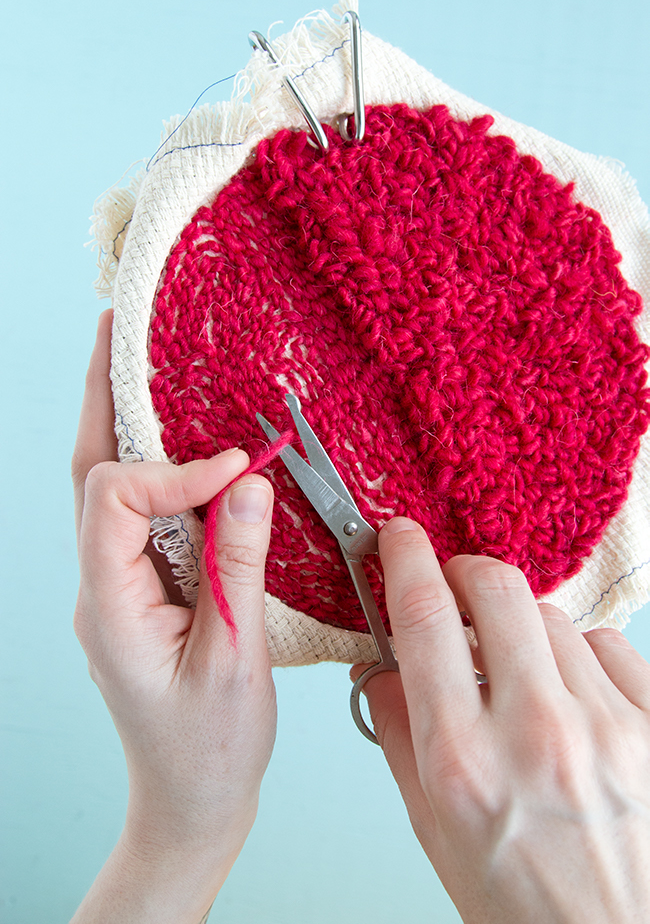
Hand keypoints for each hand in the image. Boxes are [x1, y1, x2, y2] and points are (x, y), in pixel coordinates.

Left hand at [71, 311, 276, 923]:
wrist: (189, 802)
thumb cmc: (210, 749)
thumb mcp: (236, 658)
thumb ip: (237, 564)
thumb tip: (247, 480)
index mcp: (112, 604)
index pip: (118, 500)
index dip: (176, 470)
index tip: (240, 468)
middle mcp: (101, 585)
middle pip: (89, 472)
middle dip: (105, 398)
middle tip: (121, 330)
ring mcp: (116, 586)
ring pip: (106, 488)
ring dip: (123, 423)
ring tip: (141, 361)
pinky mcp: (141, 589)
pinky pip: (137, 514)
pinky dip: (155, 467)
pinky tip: (182, 442)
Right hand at [356, 517, 649, 923]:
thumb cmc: (527, 907)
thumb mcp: (435, 834)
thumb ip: (398, 740)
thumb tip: (381, 670)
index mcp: (464, 762)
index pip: (425, 620)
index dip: (406, 559)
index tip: (399, 537)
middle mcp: (536, 735)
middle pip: (496, 590)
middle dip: (467, 572)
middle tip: (457, 589)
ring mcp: (607, 728)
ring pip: (553, 618)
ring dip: (525, 631)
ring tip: (524, 679)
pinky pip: (610, 645)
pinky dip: (582, 657)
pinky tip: (575, 698)